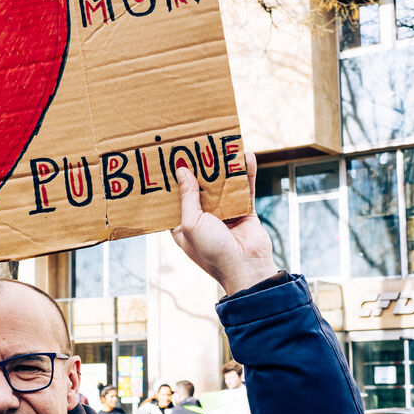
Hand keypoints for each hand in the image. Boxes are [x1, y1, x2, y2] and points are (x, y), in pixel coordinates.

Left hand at [171, 150, 276, 296]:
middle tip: (193, 144)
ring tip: (220, 144)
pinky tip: (246, 155)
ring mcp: (225, 214)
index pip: (175, 199)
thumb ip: (187, 196)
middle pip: (200, 188)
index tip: (166, 159)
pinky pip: (245, 189)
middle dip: (198, 168)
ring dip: (223, 167)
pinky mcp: (245, 212)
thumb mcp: (191, 224)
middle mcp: (203, 218)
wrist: (246, 269)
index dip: (171, 181)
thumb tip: (181, 171)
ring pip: (223, 185)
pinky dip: (246, 173)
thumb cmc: (212, 252)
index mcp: (184, 226)